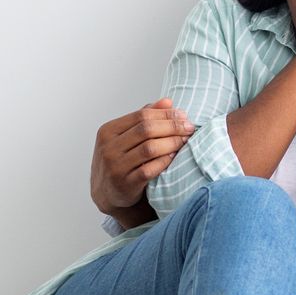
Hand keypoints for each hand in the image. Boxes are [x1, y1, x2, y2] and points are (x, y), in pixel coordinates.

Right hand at [92, 98, 193, 218]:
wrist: (106, 192)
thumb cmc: (120, 160)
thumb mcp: (125, 137)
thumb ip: (144, 119)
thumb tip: (167, 101)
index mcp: (108, 130)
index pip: (141, 115)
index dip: (165, 114)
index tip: (183, 116)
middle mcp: (108, 147)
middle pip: (146, 129)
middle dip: (172, 126)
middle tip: (189, 127)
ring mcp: (115, 166)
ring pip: (149, 149)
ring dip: (172, 143)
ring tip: (185, 141)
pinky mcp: (125, 184)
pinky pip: (149, 170)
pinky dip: (164, 161)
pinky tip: (174, 157)